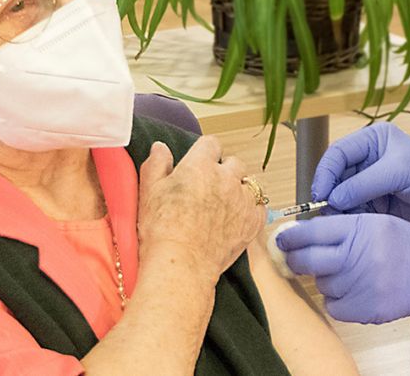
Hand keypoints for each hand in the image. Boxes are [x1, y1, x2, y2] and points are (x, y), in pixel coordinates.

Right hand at [137, 137, 266, 276]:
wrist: (181, 263)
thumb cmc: (162, 229)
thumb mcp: (149, 191)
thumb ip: (156, 165)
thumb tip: (161, 148)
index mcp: (200, 166)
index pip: (211, 144)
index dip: (205, 153)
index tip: (201, 162)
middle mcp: (226, 178)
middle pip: (233, 163)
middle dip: (224, 171)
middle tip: (211, 188)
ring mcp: (242, 199)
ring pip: (249, 183)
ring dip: (240, 189)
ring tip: (226, 204)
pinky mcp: (253, 221)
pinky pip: (260, 207)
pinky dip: (252, 210)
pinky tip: (238, 218)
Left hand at [276, 214, 409, 323]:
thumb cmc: (406, 245)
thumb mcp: (376, 222)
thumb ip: (342, 227)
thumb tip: (302, 234)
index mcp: (359, 229)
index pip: (310, 232)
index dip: (290, 236)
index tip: (282, 239)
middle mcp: (356, 256)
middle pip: (306, 260)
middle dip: (295, 259)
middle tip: (294, 258)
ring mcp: (359, 285)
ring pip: (321, 284)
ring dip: (326, 279)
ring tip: (348, 273)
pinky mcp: (363, 309)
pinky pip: (332, 306)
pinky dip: (338, 300)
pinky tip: (354, 290)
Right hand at [312, 122, 409, 231]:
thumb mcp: (400, 172)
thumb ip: (365, 183)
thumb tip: (334, 198)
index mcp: (372, 139)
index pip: (337, 153)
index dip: (325, 173)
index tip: (320, 194)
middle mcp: (367, 158)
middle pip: (335, 176)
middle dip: (331, 195)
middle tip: (329, 213)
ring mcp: (369, 181)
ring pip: (341, 196)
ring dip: (341, 210)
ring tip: (349, 220)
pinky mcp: (374, 202)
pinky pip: (353, 210)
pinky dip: (353, 218)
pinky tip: (361, 223)